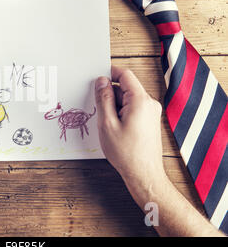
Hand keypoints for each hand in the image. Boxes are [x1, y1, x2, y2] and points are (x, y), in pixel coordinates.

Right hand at [94, 66, 164, 183]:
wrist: (144, 174)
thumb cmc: (126, 153)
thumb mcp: (107, 123)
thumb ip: (103, 99)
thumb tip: (101, 81)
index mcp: (140, 100)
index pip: (125, 75)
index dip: (109, 73)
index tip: (97, 76)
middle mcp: (149, 103)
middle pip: (125, 88)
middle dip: (109, 94)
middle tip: (97, 108)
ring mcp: (151, 112)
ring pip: (128, 99)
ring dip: (114, 106)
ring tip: (107, 124)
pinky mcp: (149, 120)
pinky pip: (132, 108)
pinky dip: (121, 113)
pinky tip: (114, 127)